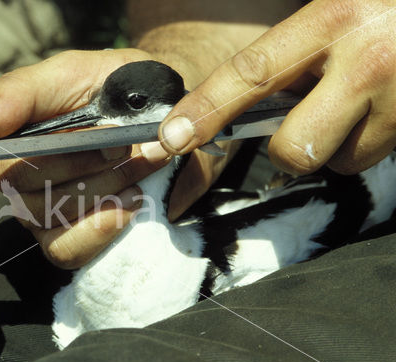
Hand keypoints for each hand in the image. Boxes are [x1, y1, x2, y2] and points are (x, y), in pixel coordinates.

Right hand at [0, 49, 175, 268]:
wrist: (173, 120)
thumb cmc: (119, 89)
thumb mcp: (76, 73)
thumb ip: (23, 93)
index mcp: (5, 121)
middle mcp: (12, 167)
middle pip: (7, 179)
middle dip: (70, 159)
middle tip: (116, 138)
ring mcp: (37, 207)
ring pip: (39, 214)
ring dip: (95, 187)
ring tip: (134, 164)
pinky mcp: (67, 237)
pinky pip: (63, 249)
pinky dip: (98, 228)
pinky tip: (128, 205)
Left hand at [157, 0, 395, 175]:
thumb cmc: (382, 8)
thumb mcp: (335, 9)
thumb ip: (291, 53)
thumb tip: (241, 106)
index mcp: (331, 19)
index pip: (251, 71)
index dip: (206, 108)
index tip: (171, 137)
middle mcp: (366, 62)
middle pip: (294, 148)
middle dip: (286, 151)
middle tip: (301, 121)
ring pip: (337, 162)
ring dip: (334, 146)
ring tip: (356, 106)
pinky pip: (370, 160)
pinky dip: (363, 145)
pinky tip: (379, 111)